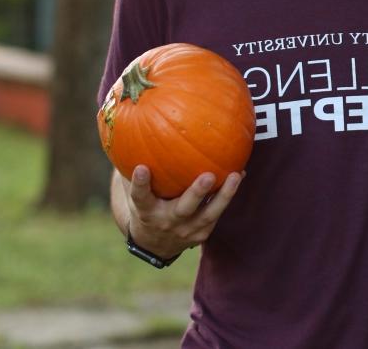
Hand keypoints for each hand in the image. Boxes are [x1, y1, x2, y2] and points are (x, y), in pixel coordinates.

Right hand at [124, 165, 242, 257]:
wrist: (154, 243)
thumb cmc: (146, 203)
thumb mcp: (132, 190)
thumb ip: (132, 164)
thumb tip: (128, 124)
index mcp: (145, 210)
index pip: (140, 197)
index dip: (141, 184)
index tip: (142, 168)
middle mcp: (165, 222)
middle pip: (183, 209)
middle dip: (196, 193)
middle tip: (208, 176)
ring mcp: (185, 230)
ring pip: (208, 213)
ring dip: (224, 195)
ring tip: (236, 175)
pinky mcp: (201, 233)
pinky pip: (217, 213)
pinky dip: (228, 195)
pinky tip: (239, 174)